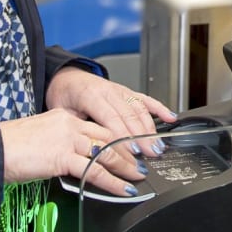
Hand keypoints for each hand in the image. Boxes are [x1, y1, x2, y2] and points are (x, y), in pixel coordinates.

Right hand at [0, 108, 144, 196]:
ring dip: (127, 166)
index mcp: (64, 117)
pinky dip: (114, 182)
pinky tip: (124, 188)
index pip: (99, 125)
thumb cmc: (10, 147)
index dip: (119, 137)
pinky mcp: (62, 157)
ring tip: (139, 175)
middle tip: (143, 161)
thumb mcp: (40, 137)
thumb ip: (60, 143)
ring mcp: (67, 139)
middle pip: (109, 136)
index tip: (131, 146)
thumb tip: (74, 158)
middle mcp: (69, 124)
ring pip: (107, 152)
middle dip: (129, 151)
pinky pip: (95, 171)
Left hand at [46, 67, 176, 157]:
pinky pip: (145, 99)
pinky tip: (170, 117)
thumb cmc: (64, 96)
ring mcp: (119, 90)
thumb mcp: (62, 113)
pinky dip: (159, 108)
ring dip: (151, 128)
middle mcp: (108, 91)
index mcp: (90, 95)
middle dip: (141, 136)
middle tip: (151, 154)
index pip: (110, 118)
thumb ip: (76, 128)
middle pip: (129, 115)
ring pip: (139, 109)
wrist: (65, 77)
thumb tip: (87, 148)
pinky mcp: (126, 91)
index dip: (123, 135)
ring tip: (158, 146)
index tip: (132, 150)